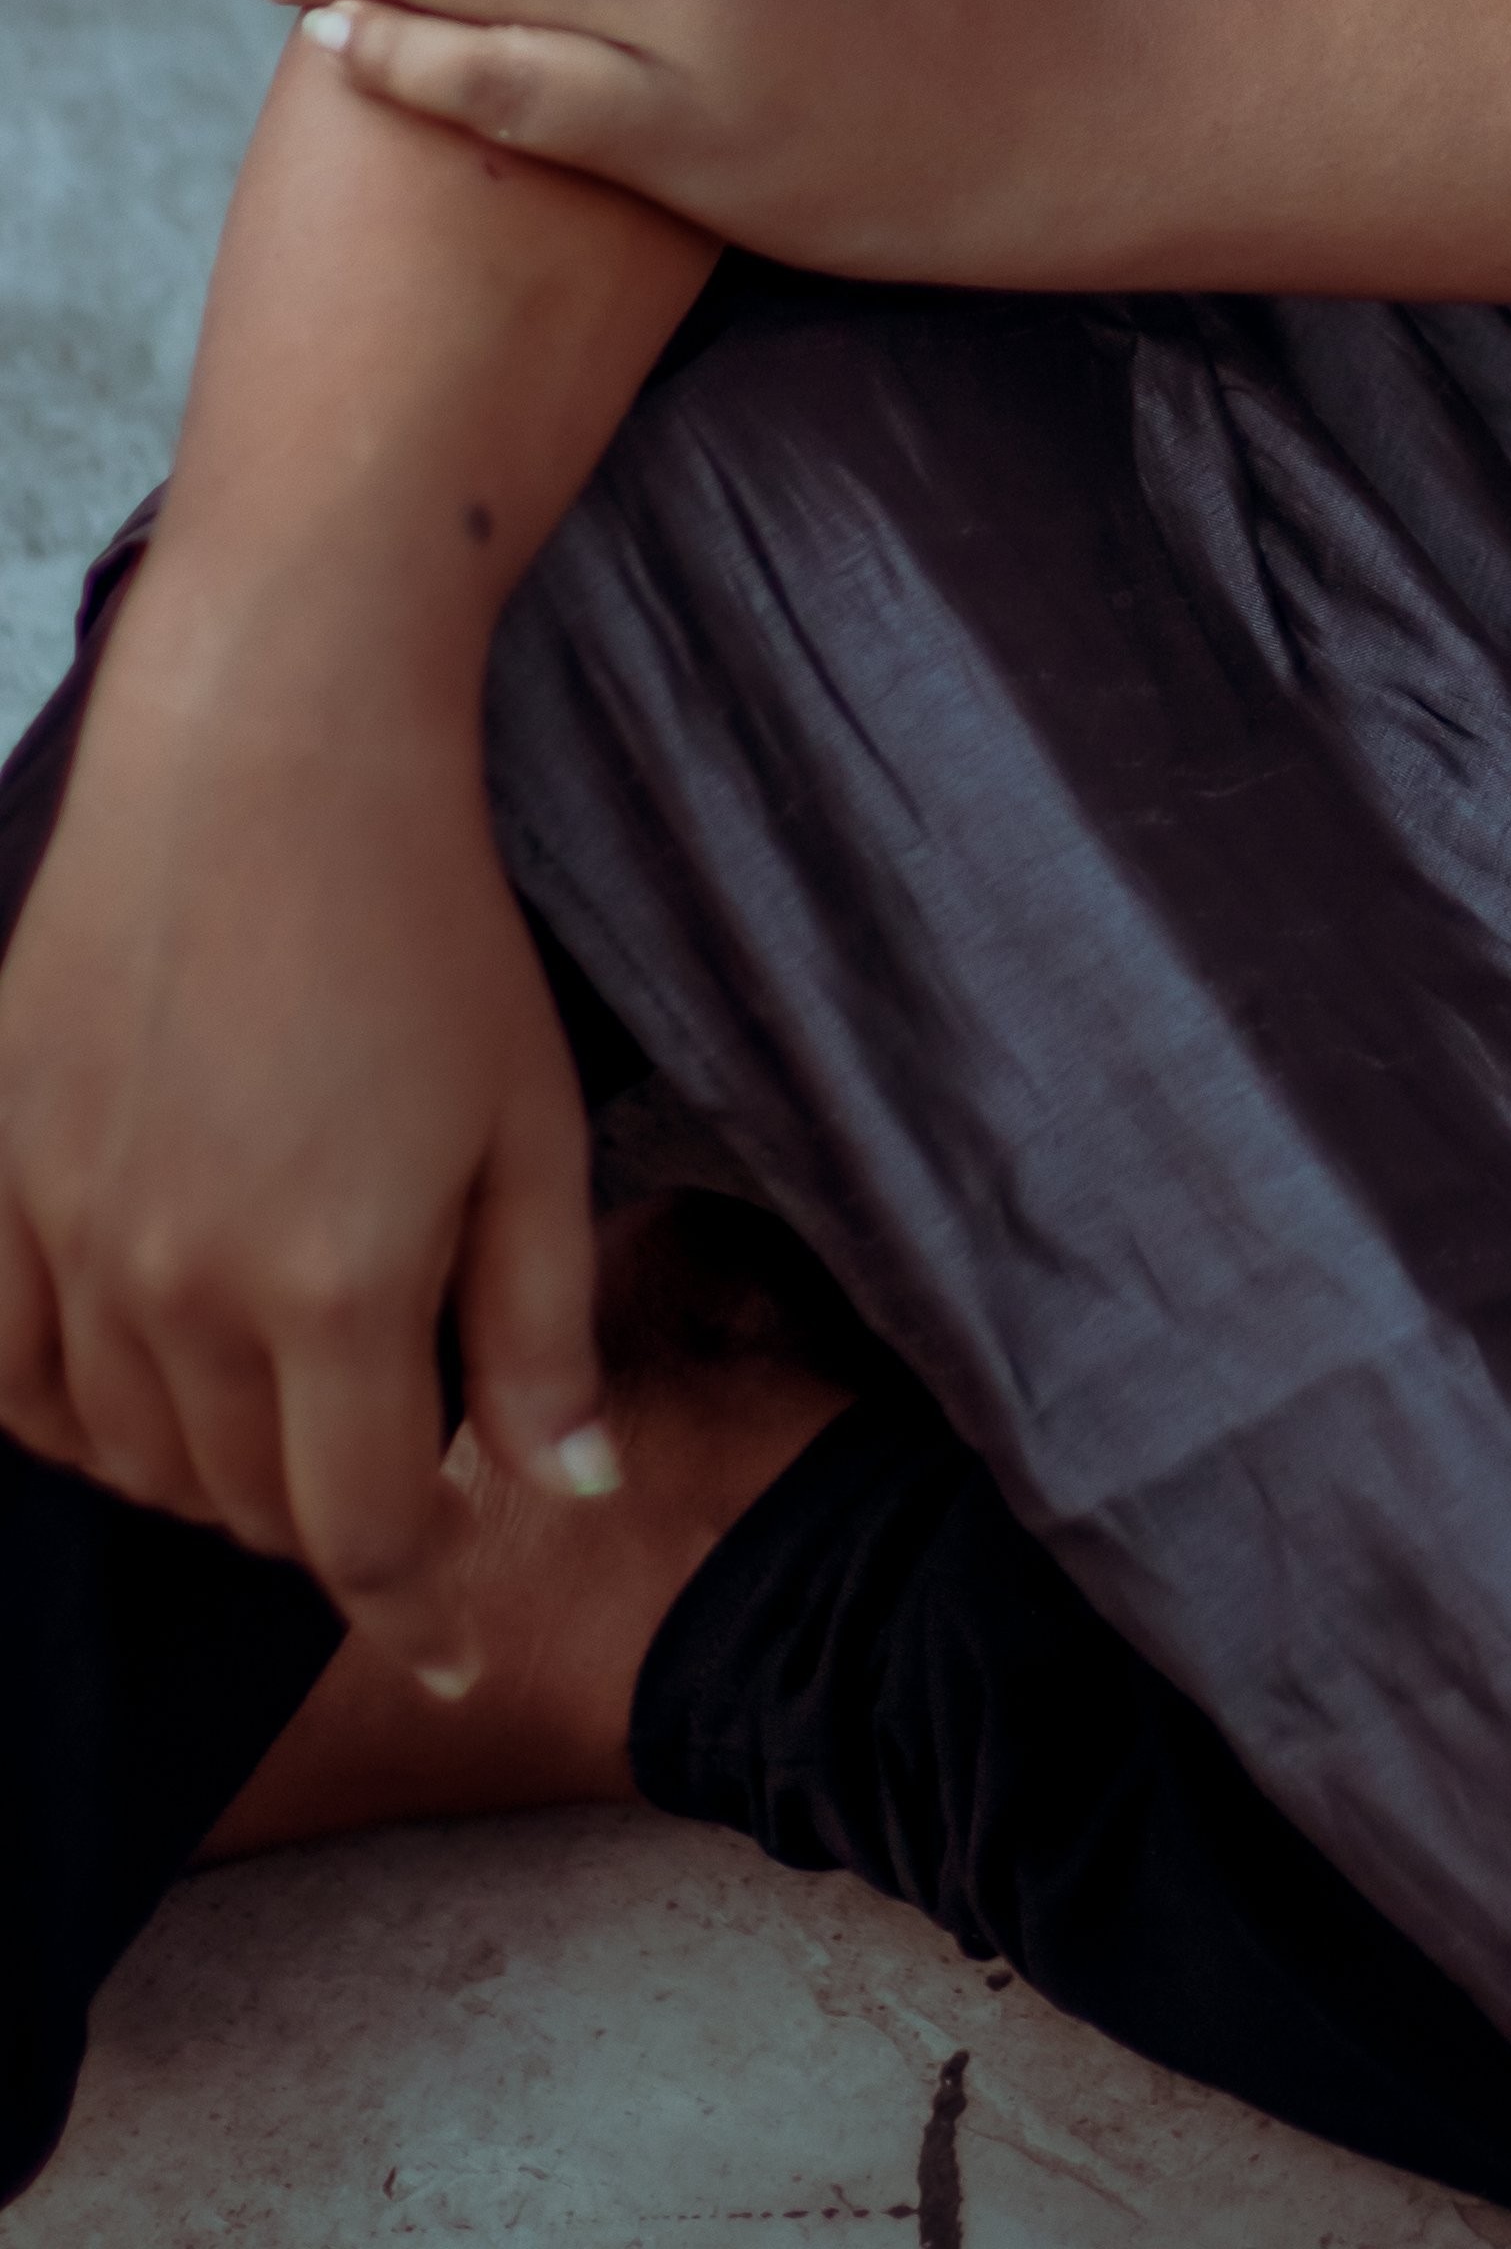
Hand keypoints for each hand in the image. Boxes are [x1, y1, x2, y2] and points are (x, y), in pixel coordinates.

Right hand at [0, 553, 612, 1689]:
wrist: (266, 753)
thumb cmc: (432, 924)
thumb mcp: (534, 1124)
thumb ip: (541, 1325)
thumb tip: (565, 1486)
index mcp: (333, 1285)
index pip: (361, 1533)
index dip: (415, 1610)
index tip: (451, 1647)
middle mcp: (178, 1285)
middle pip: (244, 1502)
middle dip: (331, 1509)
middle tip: (396, 1457)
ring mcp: (68, 1232)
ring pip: (128, 1455)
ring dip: (212, 1467)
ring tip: (287, 1406)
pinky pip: (7, 1376)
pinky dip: (73, 1415)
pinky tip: (140, 1383)